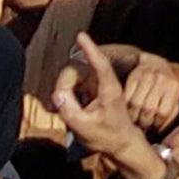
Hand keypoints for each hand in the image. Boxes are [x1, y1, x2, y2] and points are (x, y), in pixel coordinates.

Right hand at [50, 35, 151, 165]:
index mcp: (109, 89)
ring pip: (74, 77)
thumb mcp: (85, 128)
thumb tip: (57, 94)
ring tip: (59, 108)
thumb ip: (70, 111)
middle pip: (77, 71)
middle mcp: (104, 83)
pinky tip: (61, 107)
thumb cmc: (108, 136)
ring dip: (63, 89)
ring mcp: (98, 85)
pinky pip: (74, 85)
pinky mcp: (92, 91)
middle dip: (63, 84)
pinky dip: (65, 94)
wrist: (120, 143)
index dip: (90, 49)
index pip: (100, 64)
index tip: (81, 36)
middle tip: (57, 105)